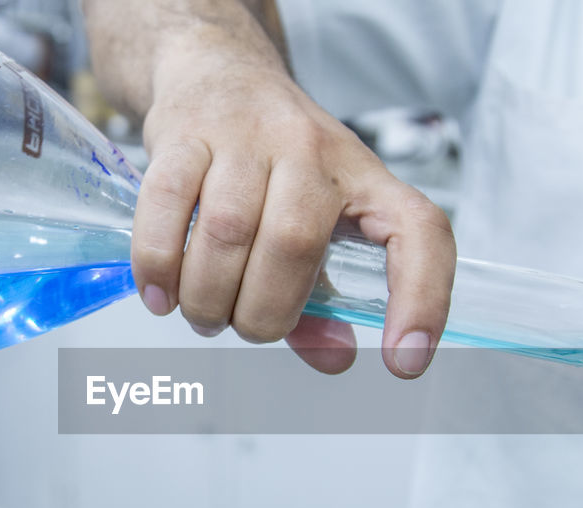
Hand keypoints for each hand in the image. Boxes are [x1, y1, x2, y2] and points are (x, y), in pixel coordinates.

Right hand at [128, 18, 454, 376]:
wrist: (219, 70)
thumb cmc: (275, 163)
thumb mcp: (319, 221)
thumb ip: (323, 302)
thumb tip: (335, 359)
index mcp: (364, 177)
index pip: (419, 232)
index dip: (422, 300)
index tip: (404, 362)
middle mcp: (312, 149)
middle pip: (294, 244)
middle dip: (262, 314)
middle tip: (244, 327)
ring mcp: (246, 134)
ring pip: (229, 229)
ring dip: (209, 298)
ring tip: (204, 315)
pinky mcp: (184, 132)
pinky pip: (167, 206)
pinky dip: (159, 264)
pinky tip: (161, 296)